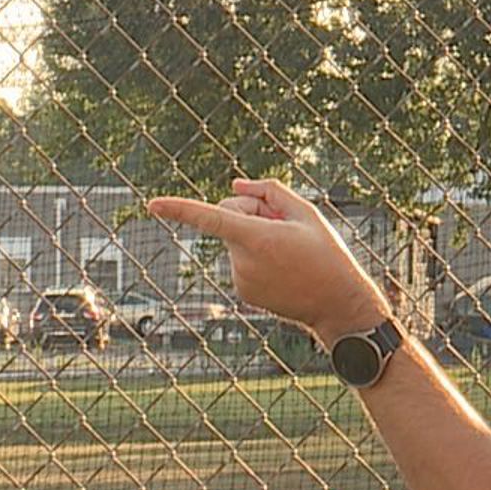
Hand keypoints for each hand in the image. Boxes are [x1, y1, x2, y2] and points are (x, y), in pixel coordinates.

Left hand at [147, 178, 390, 343]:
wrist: (339, 303)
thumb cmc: (326, 254)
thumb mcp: (307, 212)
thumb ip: (269, 190)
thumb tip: (234, 186)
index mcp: (258, 238)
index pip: (211, 218)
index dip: (179, 209)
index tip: (152, 205)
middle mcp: (243, 261)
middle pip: (229, 217)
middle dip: (250, 212)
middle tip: (284, 225)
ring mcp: (241, 279)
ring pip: (235, 239)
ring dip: (256, 237)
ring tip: (289, 252)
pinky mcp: (243, 291)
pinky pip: (241, 259)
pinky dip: (257, 257)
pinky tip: (284, 268)